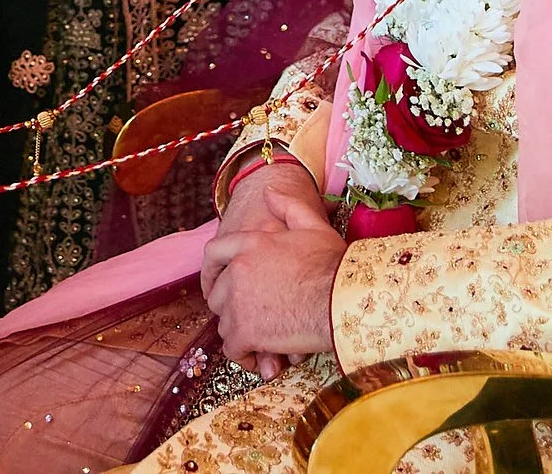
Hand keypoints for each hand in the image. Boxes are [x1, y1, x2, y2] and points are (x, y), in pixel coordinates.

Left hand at [201, 175, 344, 378]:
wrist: (342, 301)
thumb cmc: (334, 265)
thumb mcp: (313, 227)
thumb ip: (287, 207)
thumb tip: (269, 192)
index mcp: (250, 243)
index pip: (213, 253)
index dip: (209, 271)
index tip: (212, 285)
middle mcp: (237, 270)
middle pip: (218, 293)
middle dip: (230, 308)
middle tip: (249, 319)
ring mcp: (238, 302)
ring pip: (225, 322)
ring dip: (239, 333)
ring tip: (260, 341)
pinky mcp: (245, 331)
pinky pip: (232, 348)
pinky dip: (243, 356)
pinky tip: (259, 359)